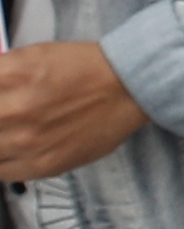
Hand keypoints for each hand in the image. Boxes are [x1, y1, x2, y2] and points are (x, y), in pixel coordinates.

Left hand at [0, 44, 147, 185]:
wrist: (127, 88)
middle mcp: (14, 110)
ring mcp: (26, 141)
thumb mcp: (27, 56)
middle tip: (5, 118)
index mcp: (8, 76)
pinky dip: (1, 161)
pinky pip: (0, 172)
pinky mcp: (41, 164)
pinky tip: (11, 148)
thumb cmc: (80, 68)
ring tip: (10, 130)